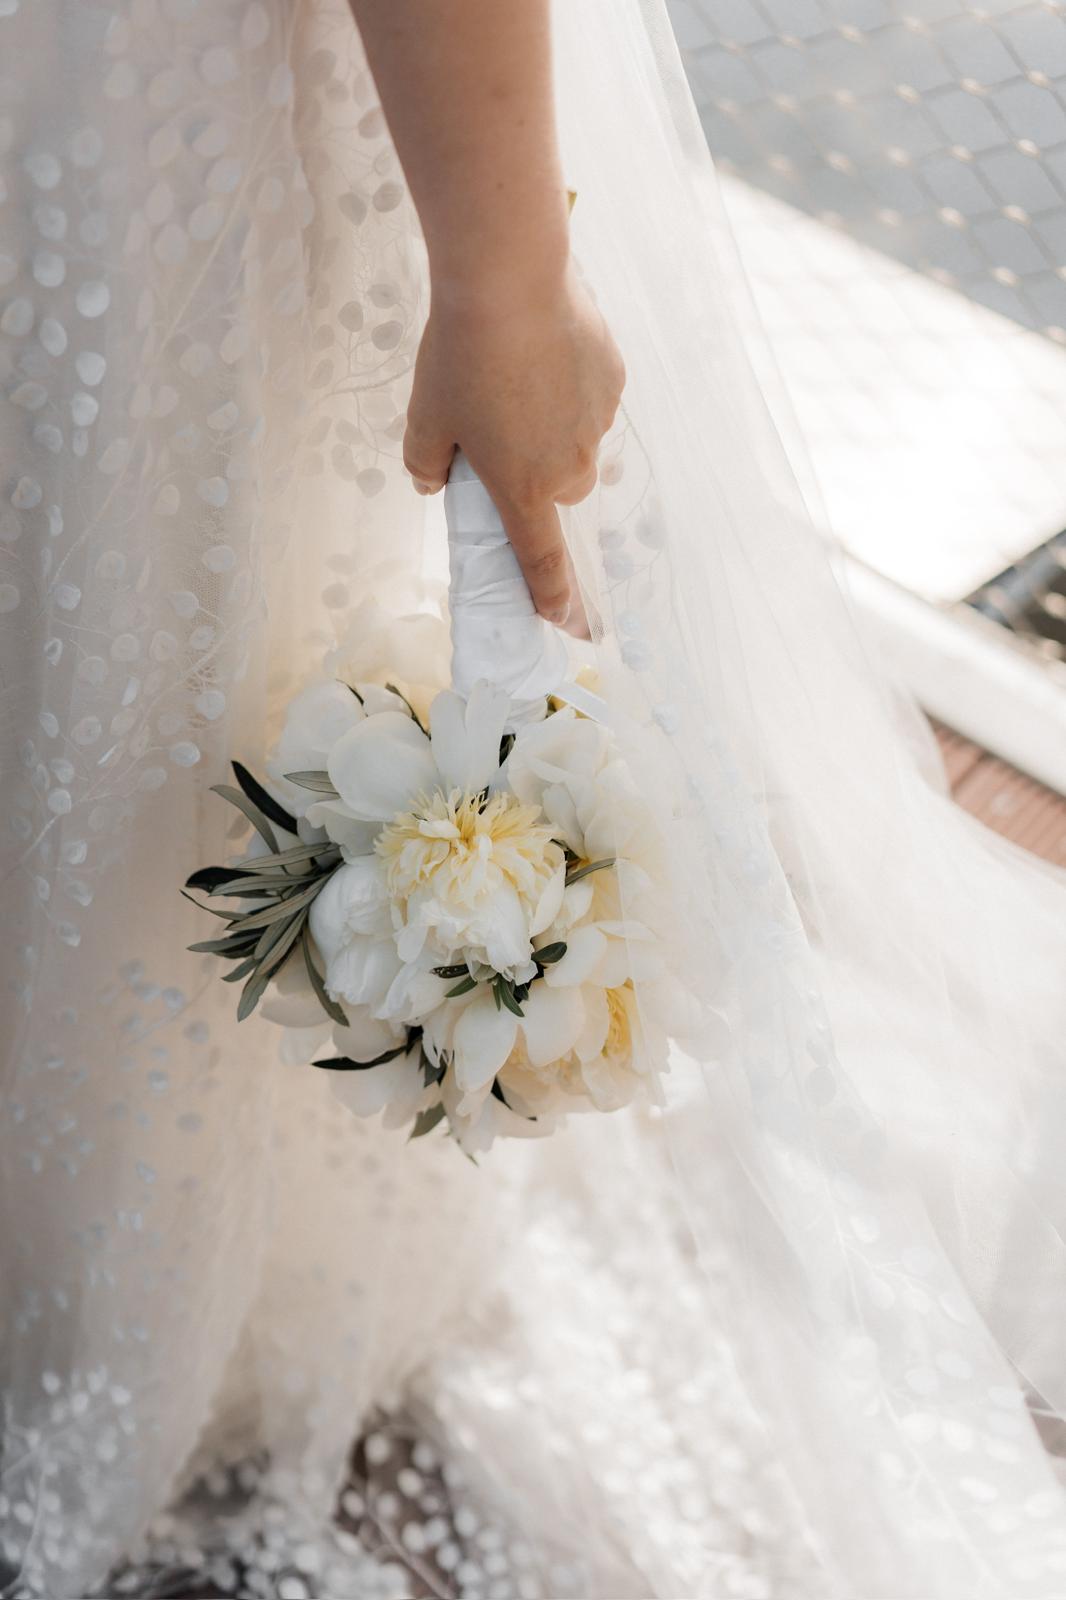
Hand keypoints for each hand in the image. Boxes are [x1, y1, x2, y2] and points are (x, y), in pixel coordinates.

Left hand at [403, 261, 625, 634]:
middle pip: (560, 493)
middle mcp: (568, 467)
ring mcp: (596, 423)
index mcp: (522, 489)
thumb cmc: (460, 356)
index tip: (568, 624)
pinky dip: (572, 385)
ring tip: (519, 374)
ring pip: (578, 442)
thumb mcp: (423, 418)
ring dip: (554, 426)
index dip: (554, 598)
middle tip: (501, 429)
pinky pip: (592, 397)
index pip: (542, 561)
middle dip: (538, 475)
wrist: (510, 280)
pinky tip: (545, 348)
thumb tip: (432, 482)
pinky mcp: (613, 380)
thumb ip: (425, 465)